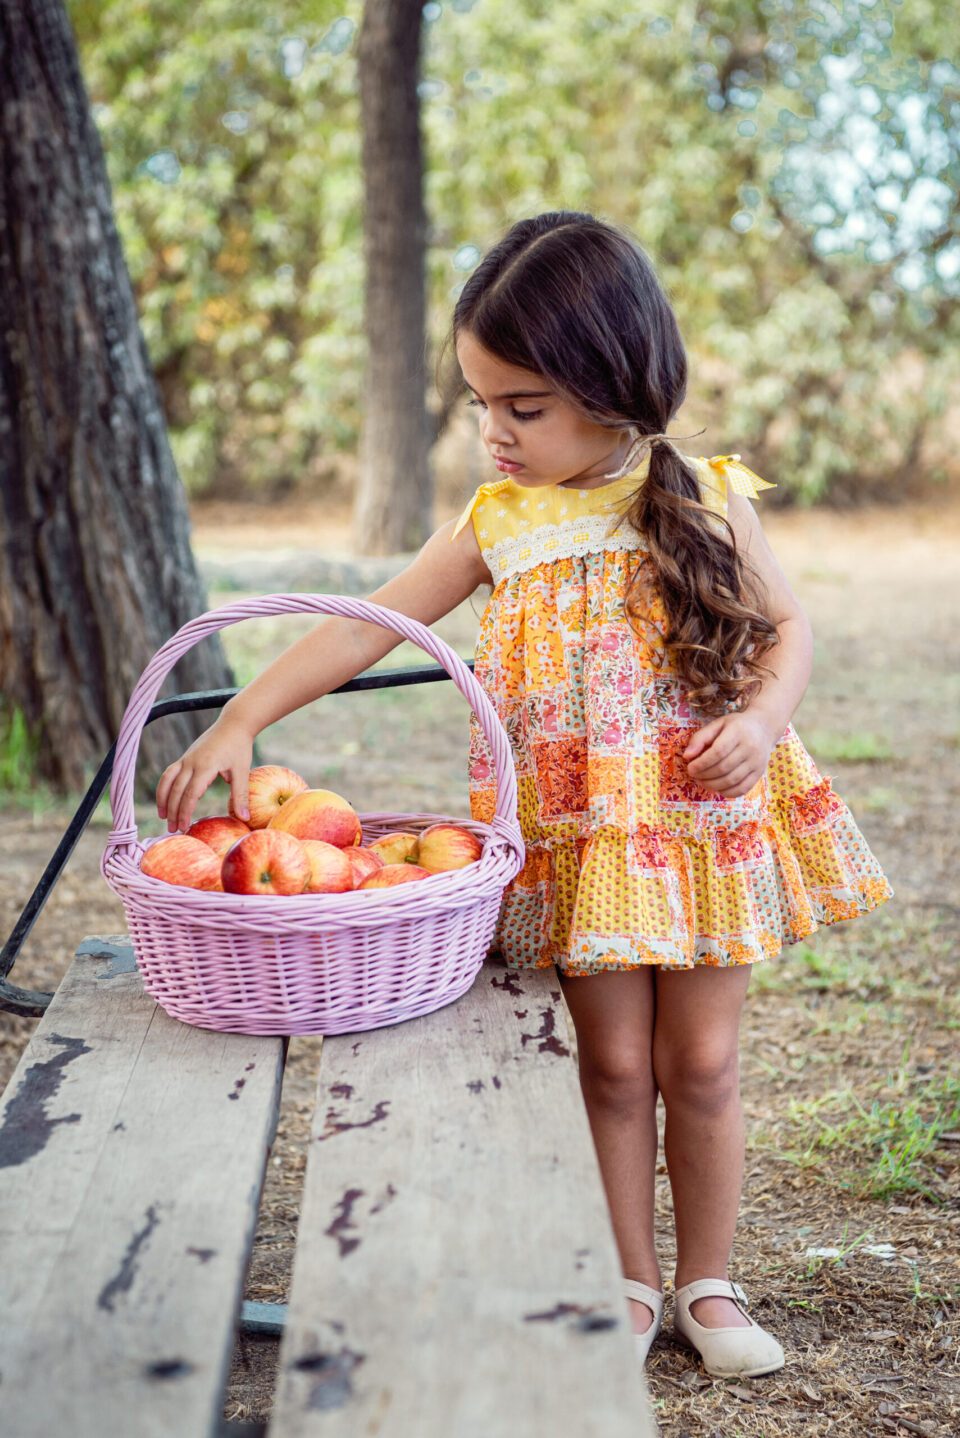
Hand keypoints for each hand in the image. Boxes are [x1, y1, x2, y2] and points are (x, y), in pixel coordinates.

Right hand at [156, 715, 254, 832]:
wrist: (233, 723)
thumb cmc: (239, 747)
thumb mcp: (242, 771)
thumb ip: (241, 795)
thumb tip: (244, 818)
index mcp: (205, 766)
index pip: (190, 794)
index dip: (185, 812)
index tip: (183, 827)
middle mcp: (191, 762)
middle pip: (176, 790)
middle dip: (173, 811)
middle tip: (173, 829)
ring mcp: (186, 758)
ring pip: (168, 780)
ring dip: (163, 799)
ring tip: (163, 816)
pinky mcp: (185, 756)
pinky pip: (170, 773)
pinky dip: (165, 787)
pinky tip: (167, 799)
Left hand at [682, 710, 777, 798]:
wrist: (764, 728)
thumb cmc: (736, 726)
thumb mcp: (718, 724)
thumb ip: (700, 738)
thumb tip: (687, 756)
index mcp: (738, 732)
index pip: (718, 752)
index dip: (702, 763)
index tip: (690, 768)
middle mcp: (750, 747)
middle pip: (723, 768)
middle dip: (704, 775)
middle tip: (694, 775)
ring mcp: (757, 762)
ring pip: (732, 780)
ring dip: (713, 785)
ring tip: (702, 782)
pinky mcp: (760, 773)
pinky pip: (743, 788)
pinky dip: (727, 792)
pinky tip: (717, 788)